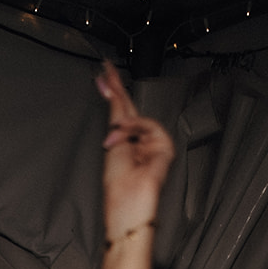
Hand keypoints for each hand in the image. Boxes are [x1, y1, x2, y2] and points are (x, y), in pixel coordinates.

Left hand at [96, 61, 174, 241]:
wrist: (128, 202)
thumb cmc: (118, 185)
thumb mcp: (112, 144)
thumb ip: (116, 116)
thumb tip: (109, 91)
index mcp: (124, 142)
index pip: (119, 112)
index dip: (112, 93)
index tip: (102, 77)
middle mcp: (138, 140)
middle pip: (129, 106)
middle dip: (116, 86)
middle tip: (106, 66)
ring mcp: (153, 143)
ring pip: (138, 117)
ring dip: (123, 126)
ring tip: (113, 140)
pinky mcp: (164, 147)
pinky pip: (150, 126)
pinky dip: (136, 129)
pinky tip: (125, 137)